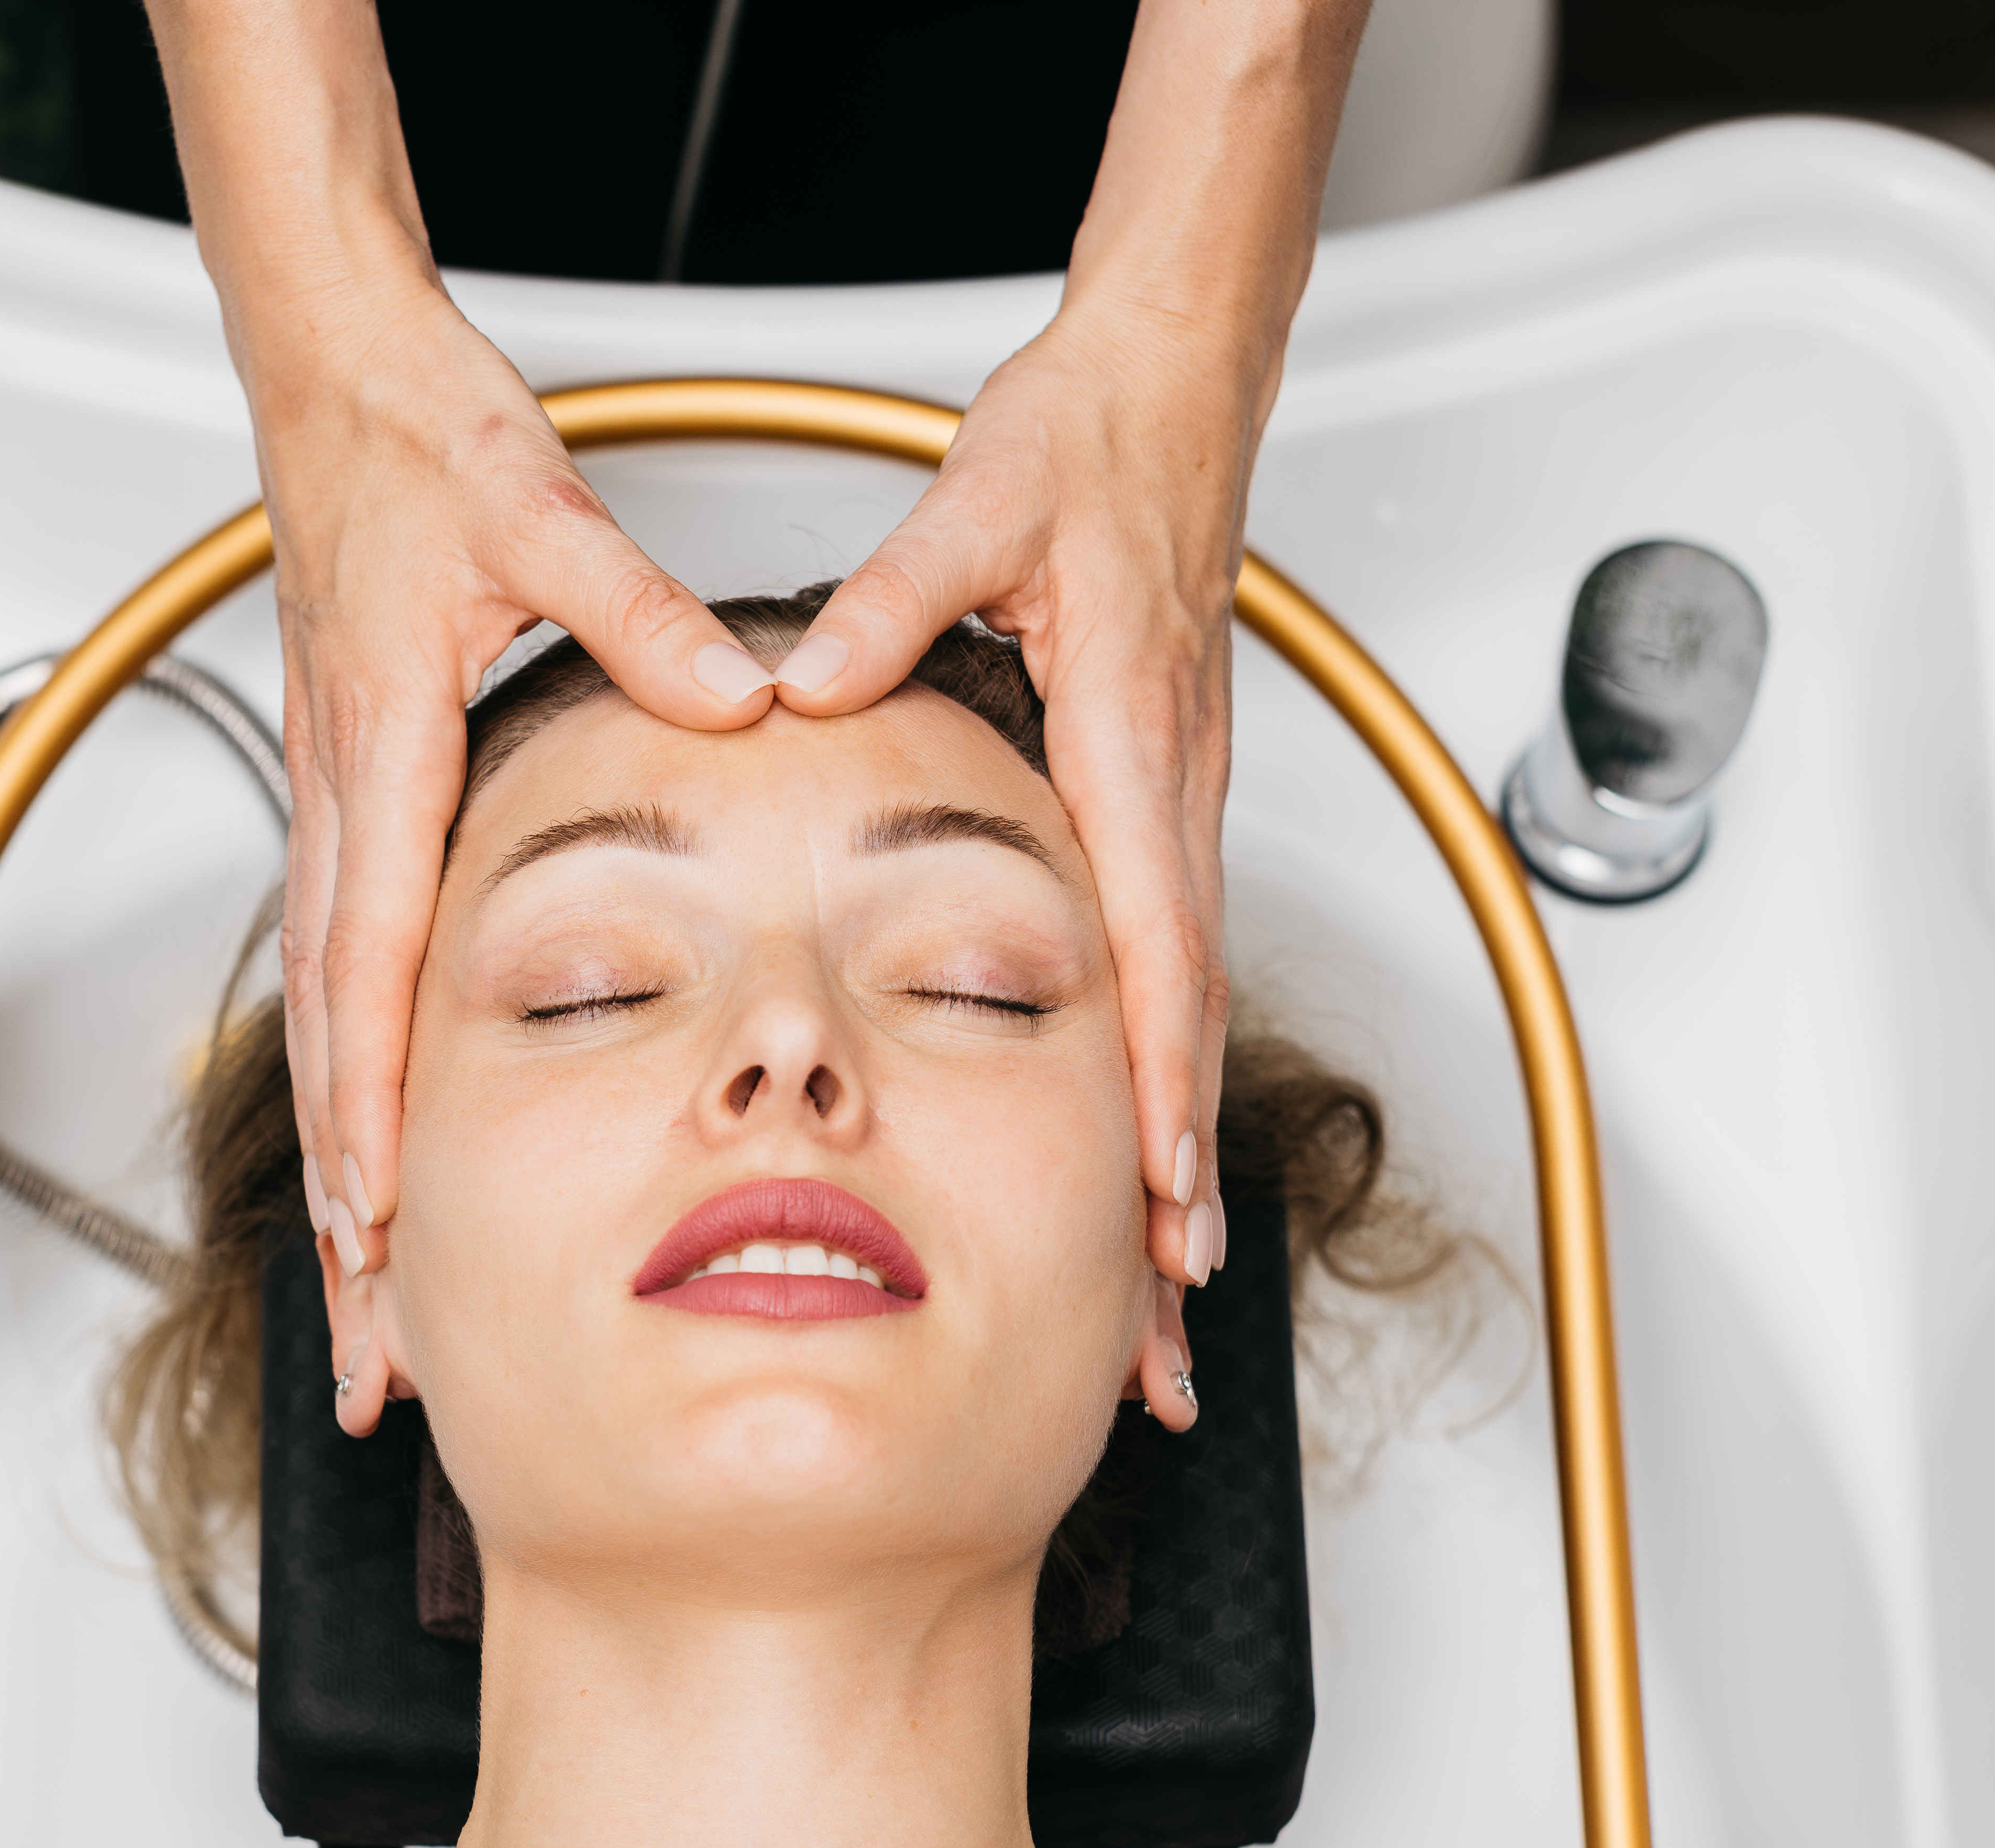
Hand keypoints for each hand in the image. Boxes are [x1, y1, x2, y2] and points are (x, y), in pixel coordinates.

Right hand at [253, 279, 774, 1264]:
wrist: (336, 381)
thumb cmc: (418, 441)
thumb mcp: (539, 514)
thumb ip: (634, 612)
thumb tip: (736, 696)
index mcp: (387, 743)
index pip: (372, 956)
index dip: (373, 1098)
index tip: (381, 1216)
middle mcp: (346, 795)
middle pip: (331, 1037)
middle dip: (345, 1198)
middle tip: (364, 1333)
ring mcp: (339, 806)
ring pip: (325, 1021)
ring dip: (342, 1163)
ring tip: (363, 1293)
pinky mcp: (352, 798)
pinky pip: (342, 970)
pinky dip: (353, 1076)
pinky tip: (378, 1152)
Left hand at [768, 301, 1256, 1287]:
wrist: (1166, 390)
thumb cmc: (1086, 446)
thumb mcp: (981, 503)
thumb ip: (898, 594)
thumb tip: (809, 682)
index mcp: (1131, 732)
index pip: (1153, 938)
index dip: (1156, 1077)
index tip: (1156, 1190)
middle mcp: (1170, 788)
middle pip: (1185, 1014)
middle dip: (1182, 1170)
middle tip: (1172, 1310)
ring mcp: (1175, 803)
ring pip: (1183, 1004)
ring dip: (1177, 1143)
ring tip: (1167, 1281)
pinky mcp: (1162, 801)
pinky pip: (1168, 961)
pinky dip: (1163, 1069)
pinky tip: (1144, 1146)